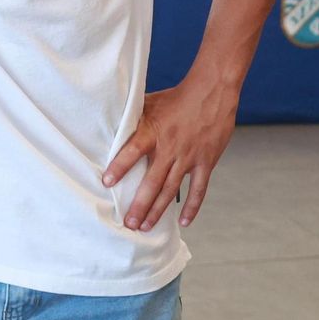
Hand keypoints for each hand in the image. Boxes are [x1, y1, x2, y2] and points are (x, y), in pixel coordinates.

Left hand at [102, 76, 238, 232]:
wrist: (211, 93)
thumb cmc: (176, 98)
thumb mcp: (149, 104)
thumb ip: (132, 119)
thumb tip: (108, 124)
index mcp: (153, 132)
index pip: (132, 151)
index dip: (120, 167)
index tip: (107, 183)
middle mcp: (170, 148)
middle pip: (152, 182)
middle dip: (139, 205)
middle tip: (129, 223)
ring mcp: (189, 158)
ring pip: (172, 190)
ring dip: (158, 210)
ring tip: (146, 227)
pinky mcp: (206, 162)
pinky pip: (199, 189)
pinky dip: (192, 207)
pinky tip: (184, 222)